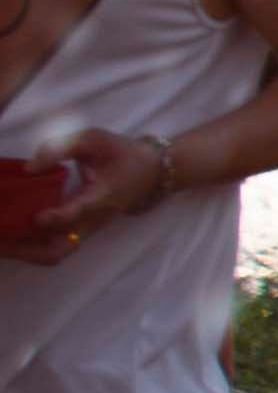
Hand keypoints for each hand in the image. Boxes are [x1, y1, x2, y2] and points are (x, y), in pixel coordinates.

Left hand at [2, 128, 169, 264]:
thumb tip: (29, 168)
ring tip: (1, 241)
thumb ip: (61, 147)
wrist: (149, 172)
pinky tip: (10, 234)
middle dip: (27, 250)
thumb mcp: (94, 138)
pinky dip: (29, 246)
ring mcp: (86, 230)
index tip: (38, 216)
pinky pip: (52, 247)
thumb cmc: (120, 152)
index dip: (59, 217)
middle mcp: (93, 221)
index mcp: (104, 196)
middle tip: (2, 241)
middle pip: (60, 250)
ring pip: (53, 254)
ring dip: (24, 251)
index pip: (81, 212)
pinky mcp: (79, 232)